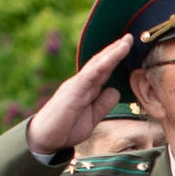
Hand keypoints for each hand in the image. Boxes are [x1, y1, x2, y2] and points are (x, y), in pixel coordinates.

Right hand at [24, 34, 131, 152]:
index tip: (129, 48)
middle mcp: (81, 83)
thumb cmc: (66, 127)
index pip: (103, 70)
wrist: (44, 138)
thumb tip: (116, 90)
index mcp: (86, 89)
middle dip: (116, 50)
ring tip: (125, 42)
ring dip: (111, 53)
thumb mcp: (92, 117)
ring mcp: (76, 86)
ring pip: (96, 65)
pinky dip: (101, 66)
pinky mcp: (72, 92)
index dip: (116, 59)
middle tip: (130, 37)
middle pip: (100, 63)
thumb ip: (103, 104)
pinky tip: (111, 58)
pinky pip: (88, 76)